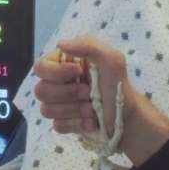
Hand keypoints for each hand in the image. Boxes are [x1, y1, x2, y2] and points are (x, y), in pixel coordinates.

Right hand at [31, 37, 168, 163]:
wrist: (128, 115)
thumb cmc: (118, 85)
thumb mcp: (111, 59)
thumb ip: (88, 45)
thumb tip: (61, 44)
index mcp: (64, 65)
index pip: (40, 67)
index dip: (56, 73)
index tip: (78, 73)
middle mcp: (57, 83)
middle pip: (40, 91)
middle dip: (68, 94)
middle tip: (88, 94)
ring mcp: (59, 104)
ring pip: (46, 110)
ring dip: (74, 110)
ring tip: (92, 110)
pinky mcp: (64, 122)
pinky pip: (57, 126)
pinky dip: (76, 124)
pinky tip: (91, 121)